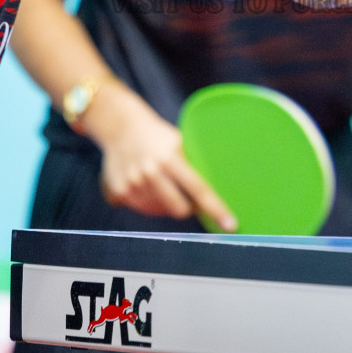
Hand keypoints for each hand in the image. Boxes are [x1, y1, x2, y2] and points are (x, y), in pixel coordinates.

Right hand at [92, 87, 237, 230]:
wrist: (121, 127)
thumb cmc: (157, 136)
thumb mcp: (178, 142)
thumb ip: (192, 164)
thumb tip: (217, 187)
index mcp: (170, 157)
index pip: (198, 188)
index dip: (216, 208)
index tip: (231, 225)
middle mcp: (151, 172)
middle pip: (179, 209)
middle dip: (187, 208)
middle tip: (187, 197)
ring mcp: (134, 183)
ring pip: (161, 211)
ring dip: (166, 203)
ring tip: (160, 182)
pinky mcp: (121, 192)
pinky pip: (144, 209)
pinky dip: (150, 202)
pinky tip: (146, 185)